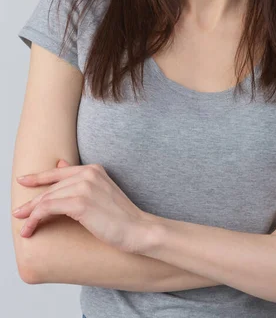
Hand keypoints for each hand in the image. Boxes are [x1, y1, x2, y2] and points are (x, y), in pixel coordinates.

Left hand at [13, 159, 154, 253]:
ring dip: (31, 213)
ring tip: (23, 226)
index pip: (59, 171)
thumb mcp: (102, 194)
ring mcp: (84, 186)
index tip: (23, 180)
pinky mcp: (80, 203)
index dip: (39, 176)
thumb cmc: (121, 217)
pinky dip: (35, 218)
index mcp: (94, 169)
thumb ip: (82, 181)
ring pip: (47, 198)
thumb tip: (62, 163)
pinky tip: (30, 228)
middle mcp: (88, 173)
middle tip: (18, 213)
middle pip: (52, 187)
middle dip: (33, 201)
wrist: (138, 229)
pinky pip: (48, 208)